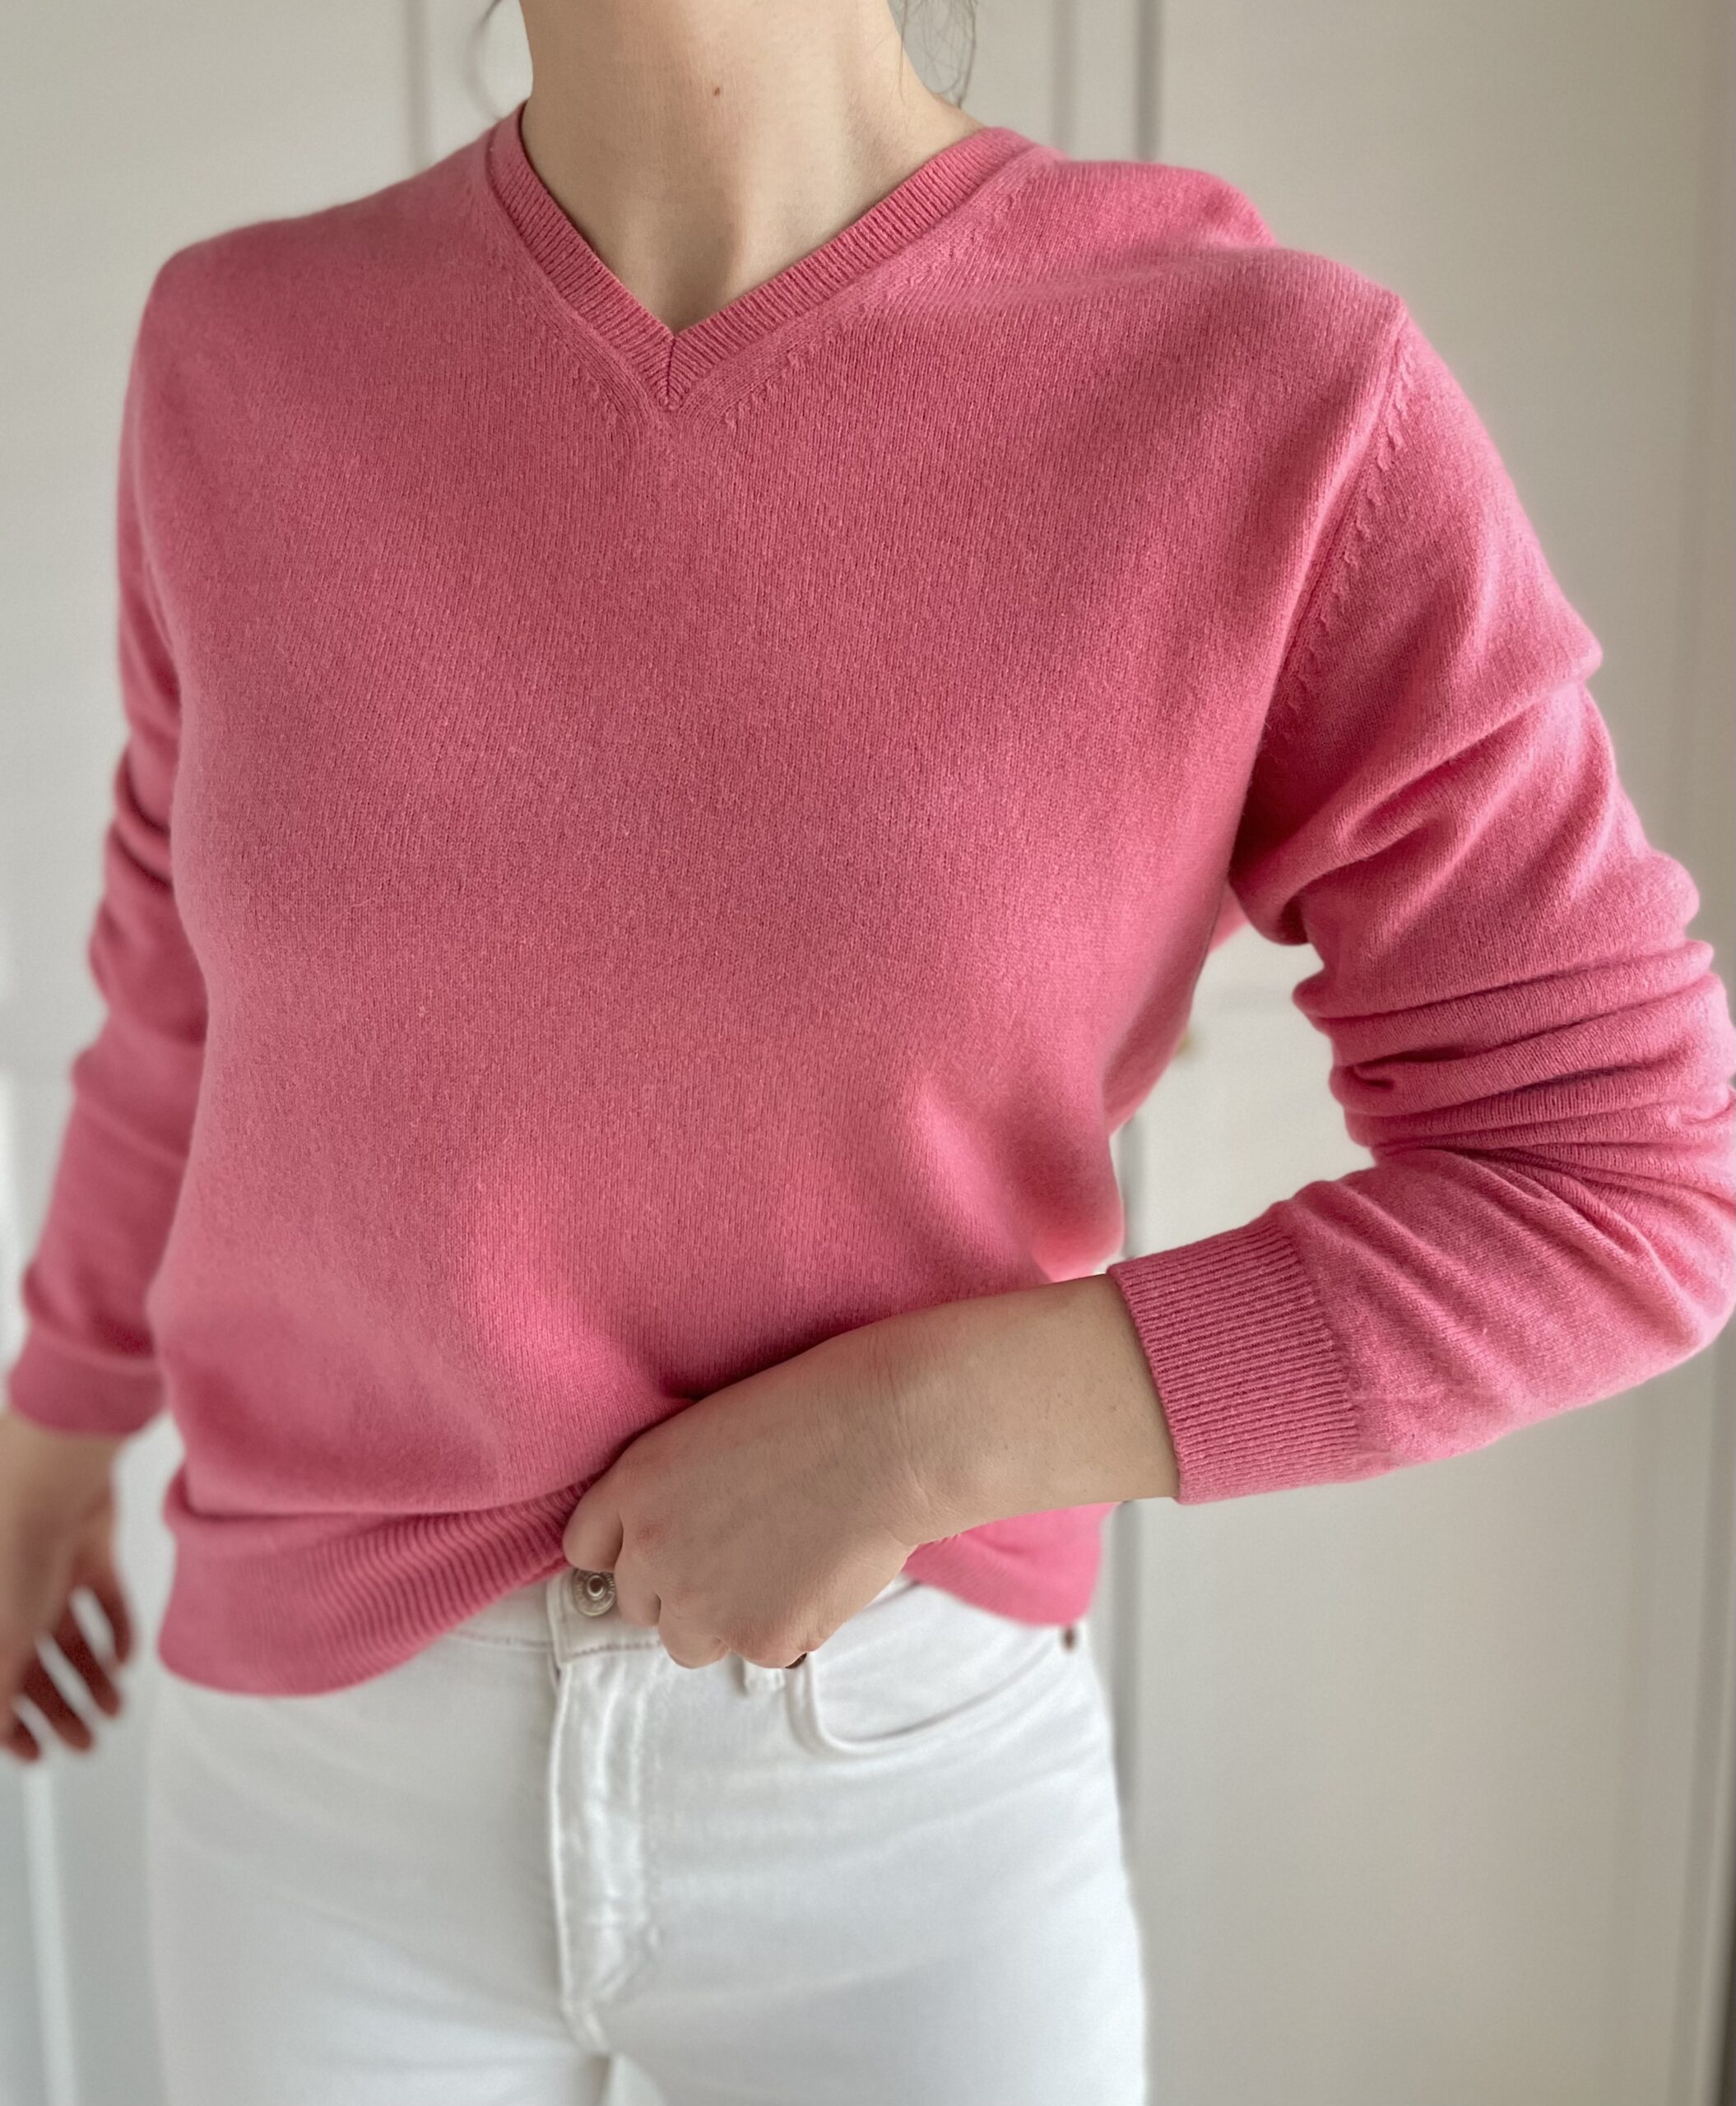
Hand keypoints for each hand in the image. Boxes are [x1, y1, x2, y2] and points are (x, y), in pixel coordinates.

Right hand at [0, 1409, 134, 1761]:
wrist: (48, 1487)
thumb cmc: (7, 1560)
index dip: (14, 1728)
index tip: (41, 1756)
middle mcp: (14, 1605)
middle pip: (36, 1672)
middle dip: (61, 1712)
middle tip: (90, 1744)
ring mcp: (52, 1578)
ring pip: (73, 1642)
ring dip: (94, 1679)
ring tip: (116, 1710)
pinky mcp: (91, 1553)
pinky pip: (107, 1602)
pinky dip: (118, 1633)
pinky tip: (126, 1660)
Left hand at [562, 1319, 927, 1670]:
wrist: (887, 1436)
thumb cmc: (813, 1410)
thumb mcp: (709, 1430)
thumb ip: (670, 1490)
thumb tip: (672, 1541)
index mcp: (633, 1487)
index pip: (587, 1548)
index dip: (629, 1546)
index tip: (665, 1541)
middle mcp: (651, 1553)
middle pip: (638, 1603)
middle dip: (679, 1585)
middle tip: (739, 1550)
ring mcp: (703, 1605)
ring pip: (689, 1642)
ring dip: (722, 1618)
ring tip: (779, 1566)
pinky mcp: (760, 1641)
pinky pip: (760, 1650)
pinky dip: (787, 1625)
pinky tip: (820, 1574)